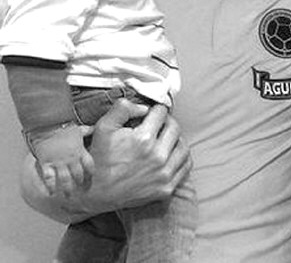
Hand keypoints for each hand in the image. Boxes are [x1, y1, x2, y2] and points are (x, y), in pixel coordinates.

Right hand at [21, 98, 190, 222]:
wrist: (95, 193)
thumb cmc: (99, 158)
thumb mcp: (104, 127)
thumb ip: (124, 108)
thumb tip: (145, 107)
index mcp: (143, 139)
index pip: (161, 113)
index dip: (155, 110)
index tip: (151, 114)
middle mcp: (157, 156)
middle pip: (175, 128)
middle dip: (167, 122)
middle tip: (158, 124)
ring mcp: (163, 174)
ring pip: (183, 146)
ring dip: (176, 139)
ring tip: (165, 138)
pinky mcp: (166, 188)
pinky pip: (185, 166)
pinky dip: (181, 157)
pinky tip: (171, 154)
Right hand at [30, 124, 94, 195]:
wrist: (49, 124)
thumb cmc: (64, 126)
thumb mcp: (79, 129)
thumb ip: (87, 131)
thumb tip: (95, 128)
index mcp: (80, 151)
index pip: (89, 166)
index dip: (90, 174)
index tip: (90, 180)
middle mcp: (71, 159)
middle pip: (78, 175)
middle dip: (80, 184)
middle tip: (81, 192)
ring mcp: (59, 162)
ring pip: (65, 179)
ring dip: (67, 188)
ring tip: (68, 196)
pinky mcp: (47, 163)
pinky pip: (49, 178)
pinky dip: (50, 186)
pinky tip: (51, 193)